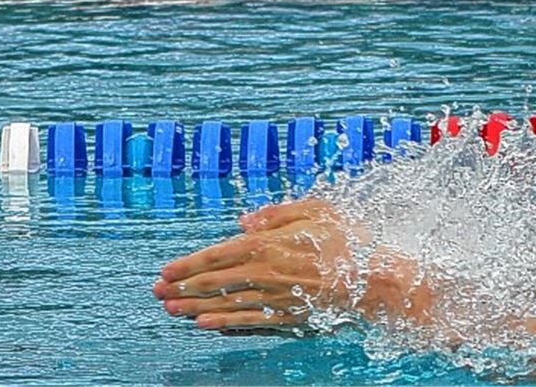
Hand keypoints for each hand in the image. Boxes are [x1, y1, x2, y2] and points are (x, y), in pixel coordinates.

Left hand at [152, 199, 360, 331]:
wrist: (377, 280)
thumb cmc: (351, 240)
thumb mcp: (317, 209)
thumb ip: (277, 212)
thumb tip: (243, 220)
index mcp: (270, 243)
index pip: (217, 254)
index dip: (188, 263)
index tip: (166, 269)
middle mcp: (267, 273)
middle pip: (214, 282)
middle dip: (182, 287)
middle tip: (157, 292)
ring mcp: (276, 299)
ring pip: (226, 304)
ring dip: (195, 307)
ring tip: (171, 310)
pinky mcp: (288, 317)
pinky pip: (248, 322)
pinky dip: (224, 325)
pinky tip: (205, 326)